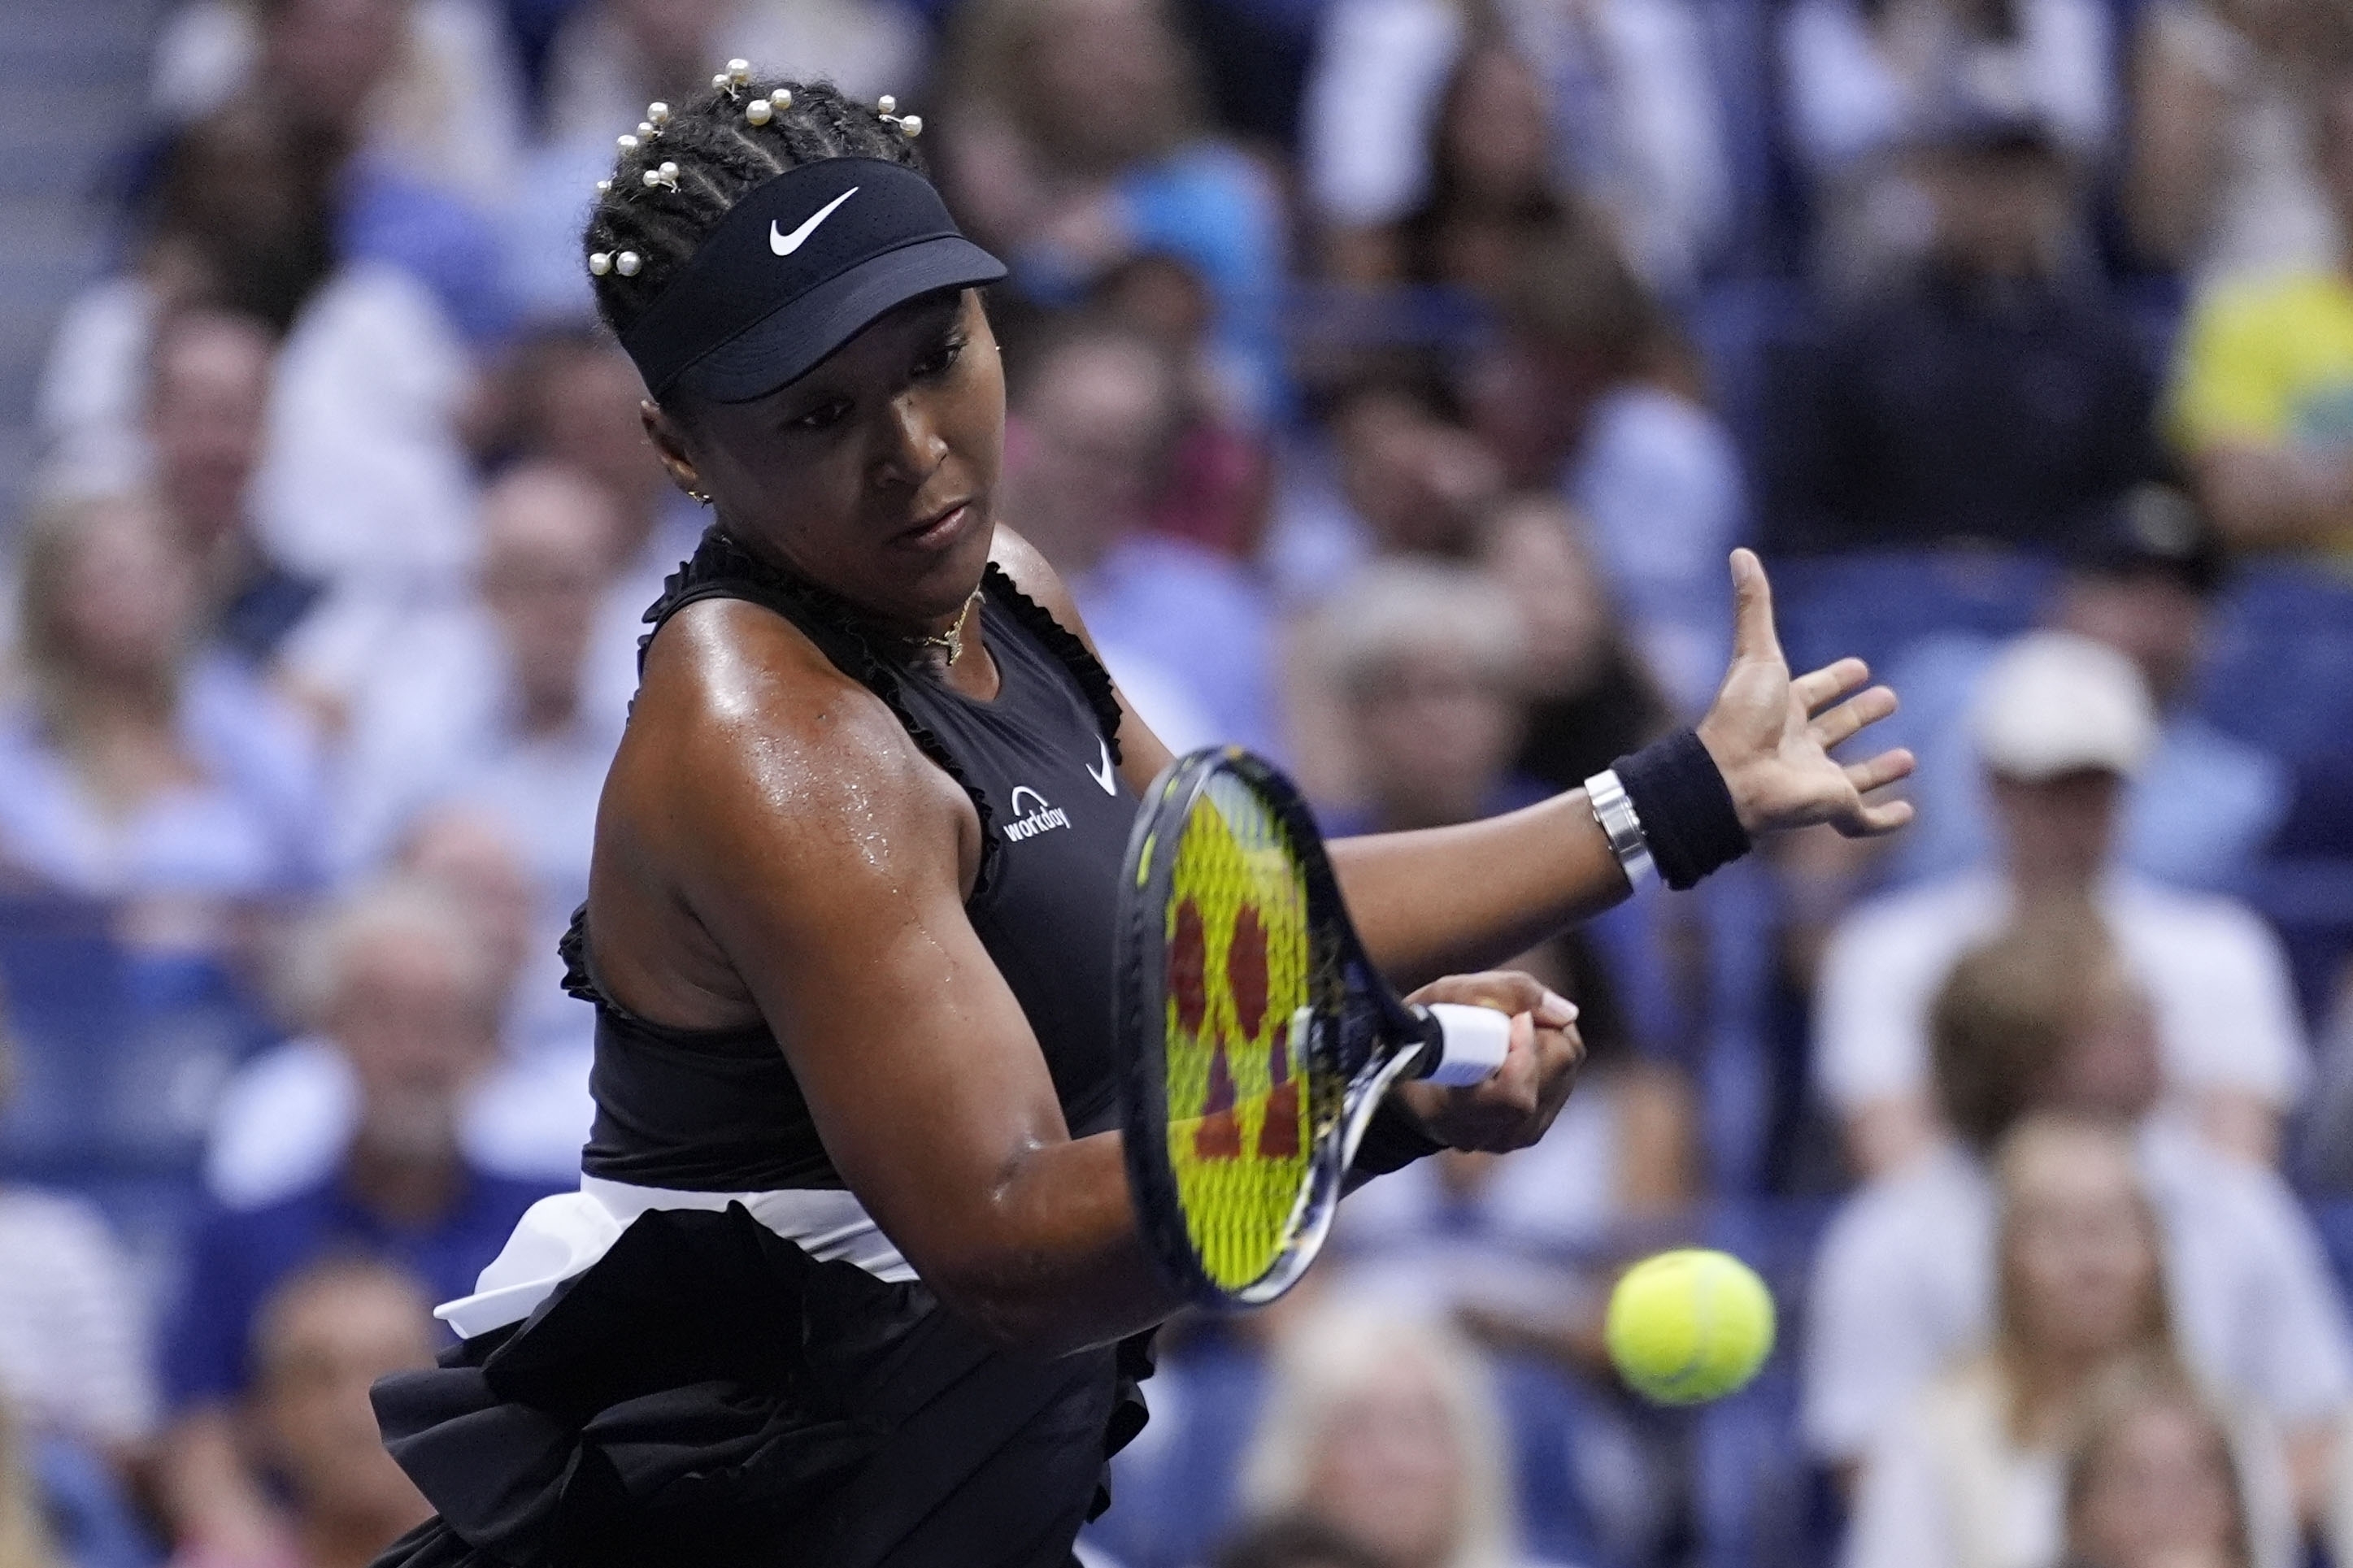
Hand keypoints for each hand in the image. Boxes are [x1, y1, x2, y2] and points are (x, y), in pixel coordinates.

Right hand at [1393, 971, 1582, 1152]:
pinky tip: (1518, 1050)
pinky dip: (1547, 1056)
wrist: (1404, 1081)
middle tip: (1509, 1016)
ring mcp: (1514, 1138)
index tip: (1510, 1018)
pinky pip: (1562, 1083)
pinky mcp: (1532, 1131)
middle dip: (1541, 1030)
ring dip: (1546, 1040)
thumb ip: (1506, 993)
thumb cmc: (1421, 1032)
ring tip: (1509, 1032)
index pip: (1516, 1097)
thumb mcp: (1444, 996)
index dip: (1523, 1049)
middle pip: (1555, 1070)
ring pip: (1565, 1073)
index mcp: (1455, 1114)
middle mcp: (1490, 1135)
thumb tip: (1568, 1013)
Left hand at [1695, 549, 1915, 838]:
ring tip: (1909, 757)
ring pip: (1851, 777)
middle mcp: (1799, 745)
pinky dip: (1886, 820)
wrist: (1732, 777)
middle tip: (1889, 698)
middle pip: (1835, 730)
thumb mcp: (1757, 653)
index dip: (1834, 681)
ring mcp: (1815, 780)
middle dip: (1860, 715)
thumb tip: (1740, 553)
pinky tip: (1908, 812)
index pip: (1813, 692)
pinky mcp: (1831, 808)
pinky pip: (1863, 821)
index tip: (1858, 667)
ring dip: (1878, 770)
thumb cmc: (1741, 716)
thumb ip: (1754, 605)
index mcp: (1782, 710)